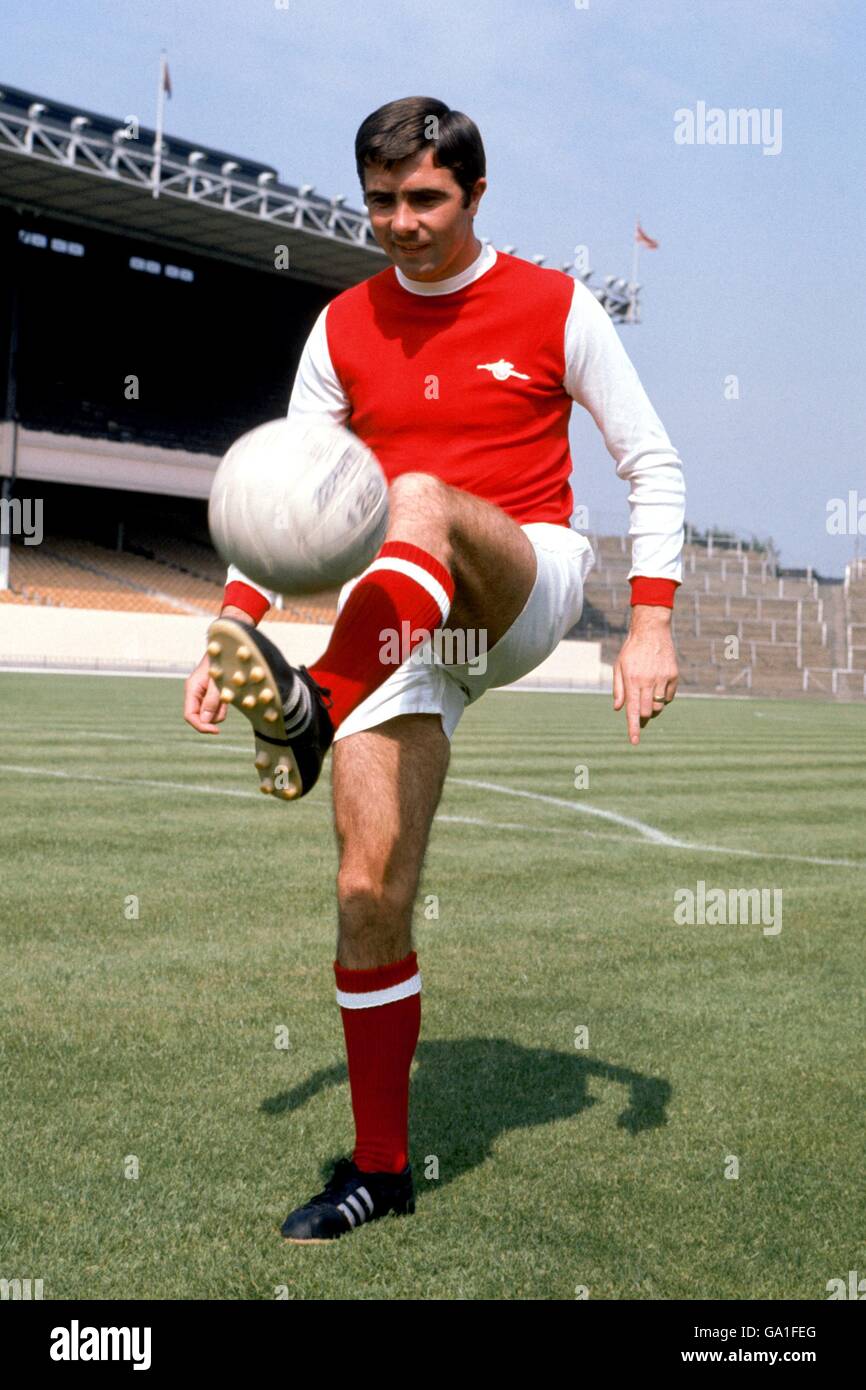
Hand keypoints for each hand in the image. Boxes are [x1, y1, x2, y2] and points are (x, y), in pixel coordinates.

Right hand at [183, 651, 226, 733]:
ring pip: (209, 714)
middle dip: (213, 716)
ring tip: (227, 695)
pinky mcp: (210, 694)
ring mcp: (202, 694)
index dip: (201, 726)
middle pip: (200, 717)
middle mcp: (195, 693)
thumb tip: (205, 721)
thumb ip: (211, 700)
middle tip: (225, 704)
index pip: (190, 715)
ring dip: (220, 710)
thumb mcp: (217, 682)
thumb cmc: (220, 662)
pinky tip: (228, 694)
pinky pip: (216, 708)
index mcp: (192, 689)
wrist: (226, 649)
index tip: (216, 731)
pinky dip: (223, 706)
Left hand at [612, 605, 678, 744]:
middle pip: (647, 712)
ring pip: (659, 706)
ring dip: (652, 707)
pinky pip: (669, 697)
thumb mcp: (619, 667)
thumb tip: (619, 709)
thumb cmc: (631, 650)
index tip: (635, 741)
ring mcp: (662, 678)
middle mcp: (648, 681)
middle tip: (638, 711)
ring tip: (647, 693)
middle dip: (642, 716)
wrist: (651, 631)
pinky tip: (657, 686)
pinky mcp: (673, 675)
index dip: (633, 728)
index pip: (632, 710)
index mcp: (632, 680)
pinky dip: (663, 698)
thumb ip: (618, 689)